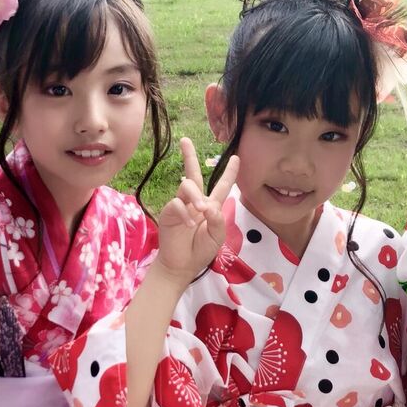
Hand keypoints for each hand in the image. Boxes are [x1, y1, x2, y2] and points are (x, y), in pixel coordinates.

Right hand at [153, 139, 238, 283]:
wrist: (182, 265)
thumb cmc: (201, 250)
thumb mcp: (217, 236)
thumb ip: (218, 221)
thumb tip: (209, 206)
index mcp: (210, 206)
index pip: (221, 186)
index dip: (229, 172)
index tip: (236, 157)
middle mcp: (195, 201)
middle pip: (193, 173)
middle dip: (189, 156)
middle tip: (185, 141)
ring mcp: (181, 205)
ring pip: (187, 186)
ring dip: (195, 196)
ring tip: (200, 211)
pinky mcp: (170, 213)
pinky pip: (176, 204)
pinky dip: (184, 213)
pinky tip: (188, 225)